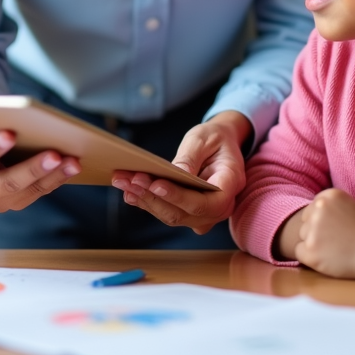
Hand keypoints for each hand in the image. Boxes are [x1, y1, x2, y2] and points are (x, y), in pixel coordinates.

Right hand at [0, 130, 80, 212]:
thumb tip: (22, 111)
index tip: (9, 133)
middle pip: (5, 182)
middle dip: (32, 168)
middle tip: (55, 154)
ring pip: (25, 192)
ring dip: (52, 176)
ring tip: (73, 161)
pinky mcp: (12, 201)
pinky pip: (36, 192)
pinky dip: (55, 179)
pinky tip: (72, 165)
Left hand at [111, 111, 251, 233]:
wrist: (221, 143)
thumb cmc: (215, 138)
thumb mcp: (204, 139)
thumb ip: (190, 158)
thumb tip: (174, 175)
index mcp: (230, 184)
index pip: (205, 202)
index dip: (179, 197)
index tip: (156, 185)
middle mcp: (220, 206)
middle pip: (185, 213)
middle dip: (154, 197)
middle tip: (132, 180)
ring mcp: (205, 214)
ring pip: (173, 216)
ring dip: (146, 201)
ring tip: (124, 183)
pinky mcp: (190, 213)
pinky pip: (169, 212)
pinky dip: (148, 202)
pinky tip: (130, 192)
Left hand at [279, 189, 354, 279]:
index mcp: (329, 195)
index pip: (313, 208)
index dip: (324, 221)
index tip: (337, 230)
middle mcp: (318, 208)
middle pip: (306, 221)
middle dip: (316, 231)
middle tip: (336, 242)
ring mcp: (313, 228)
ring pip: (303, 237)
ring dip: (314, 245)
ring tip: (335, 251)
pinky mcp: (310, 250)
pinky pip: (300, 252)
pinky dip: (310, 258)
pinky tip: (327, 260)